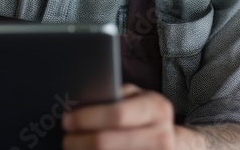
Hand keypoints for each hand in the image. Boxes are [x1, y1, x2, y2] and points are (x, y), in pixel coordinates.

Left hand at [61, 83, 176, 149]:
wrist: (174, 145)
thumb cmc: (146, 117)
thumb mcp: (138, 99)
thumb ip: (116, 96)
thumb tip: (80, 101)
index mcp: (156, 108)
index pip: (117, 114)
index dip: (88, 118)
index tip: (67, 120)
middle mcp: (161, 136)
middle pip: (106, 143)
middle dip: (78, 142)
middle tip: (65, 139)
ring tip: (72, 148)